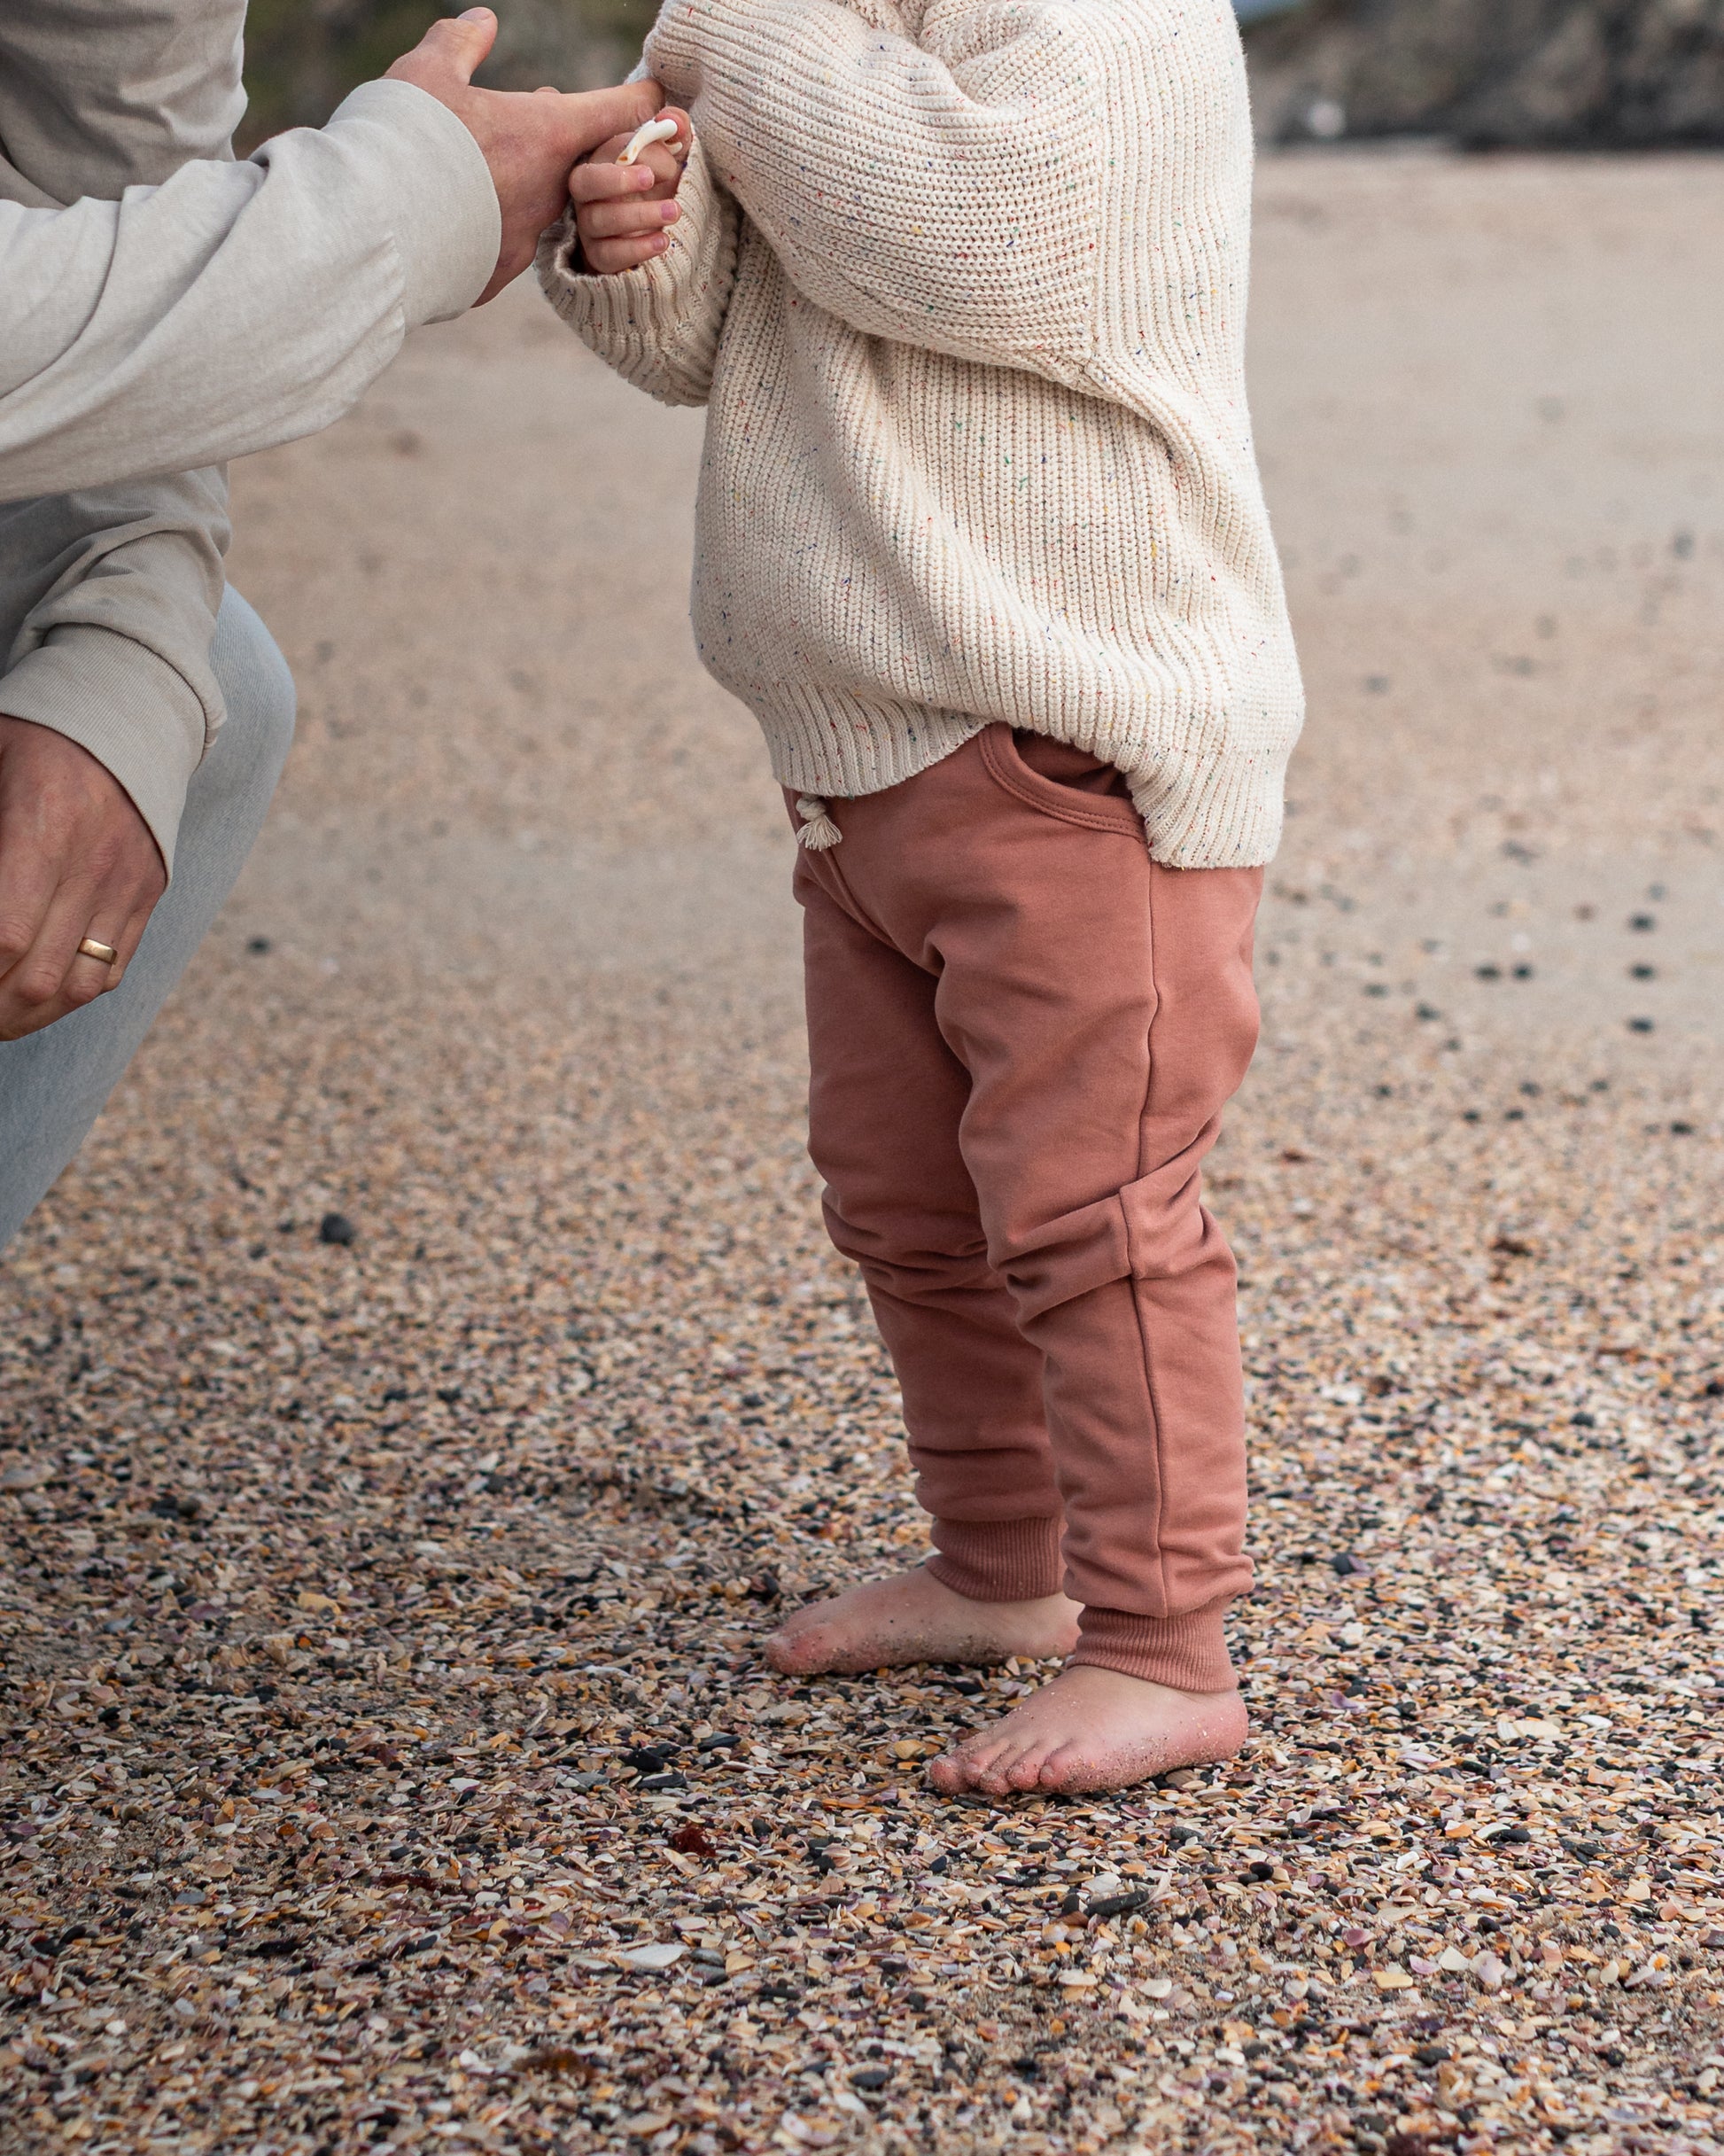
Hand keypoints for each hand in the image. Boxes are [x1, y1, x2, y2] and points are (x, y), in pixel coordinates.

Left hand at [0, 716, 164, 1040]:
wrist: (127, 718)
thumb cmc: (34, 739)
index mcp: (42, 826)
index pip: (4, 934)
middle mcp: (92, 864)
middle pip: (36, 974)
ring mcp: (126, 886)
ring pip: (75, 986)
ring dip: (27, 1016)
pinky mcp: (146, 897)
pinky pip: (111, 971)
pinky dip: (69, 997)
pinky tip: (36, 1001)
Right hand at [386, 8, 668, 302]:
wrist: (378, 223)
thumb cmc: (407, 137)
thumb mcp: (428, 71)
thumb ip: (460, 44)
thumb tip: (482, 20)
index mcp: (545, 135)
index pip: (610, 112)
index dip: (635, 100)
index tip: (654, 96)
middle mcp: (548, 192)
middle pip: (571, 163)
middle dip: (556, 142)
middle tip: (526, 122)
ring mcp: (525, 240)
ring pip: (534, 207)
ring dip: (519, 187)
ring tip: (483, 173)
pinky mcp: (495, 276)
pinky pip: (501, 248)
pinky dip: (486, 231)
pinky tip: (462, 223)